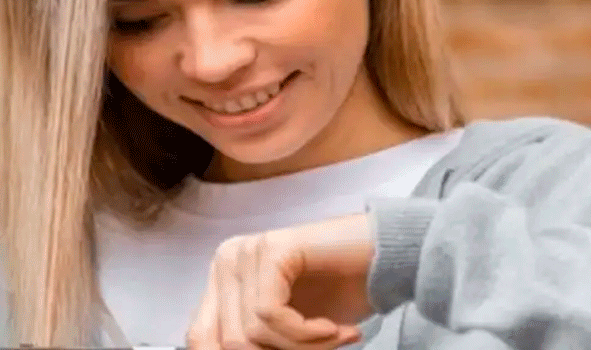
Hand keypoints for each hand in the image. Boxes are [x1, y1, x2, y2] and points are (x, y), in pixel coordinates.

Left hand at [186, 213, 374, 349]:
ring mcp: (247, 251)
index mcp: (223, 280)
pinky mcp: (272, 249)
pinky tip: (336, 328)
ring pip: (250, 333)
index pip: (201, 338)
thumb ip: (256, 343)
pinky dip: (308, 334)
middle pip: (226, 341)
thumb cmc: (340, 293)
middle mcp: (226, 260)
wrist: (388, 259)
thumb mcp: (287, 330)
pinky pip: (270, 314)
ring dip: (302, 348)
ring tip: (335, 336)